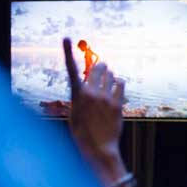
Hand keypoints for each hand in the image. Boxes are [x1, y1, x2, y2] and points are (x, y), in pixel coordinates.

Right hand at [63, 37, 125, 177]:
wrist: (98, 148)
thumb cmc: (83, 133)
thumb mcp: (74, 113)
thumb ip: (80, 96)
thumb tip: (87, 84)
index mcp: (77, 95)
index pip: (71, 69)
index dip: (67, 52)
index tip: (66, 38)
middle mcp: (91, 93)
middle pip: (97, 68)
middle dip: (99, 67)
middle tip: (101, 68)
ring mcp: (106, 98)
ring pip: (110, 75)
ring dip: (109, 76)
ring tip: (107, 84)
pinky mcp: (117, 104)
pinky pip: (120, 84)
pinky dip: (118, 83)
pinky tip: (116, 88)